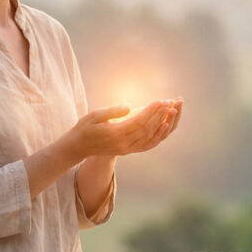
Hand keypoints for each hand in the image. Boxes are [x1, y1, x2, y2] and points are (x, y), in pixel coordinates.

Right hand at [68, 98, 182, 157]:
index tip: (160, 100)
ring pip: (150, 138)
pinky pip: (148, 145)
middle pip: (147, 130)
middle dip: (160, 115)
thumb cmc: (85, 127)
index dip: (151, 111)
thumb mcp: (94, 115)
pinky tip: (166, 125)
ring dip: (163, 124)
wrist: (78, 147)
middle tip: (170, 103)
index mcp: (115, 134)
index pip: (138, 122)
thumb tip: (129, 107)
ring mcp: (127, 149)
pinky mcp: (129, 150)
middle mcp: (123, 144)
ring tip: (172, 111)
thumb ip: (112, 111)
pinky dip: (159, 135)